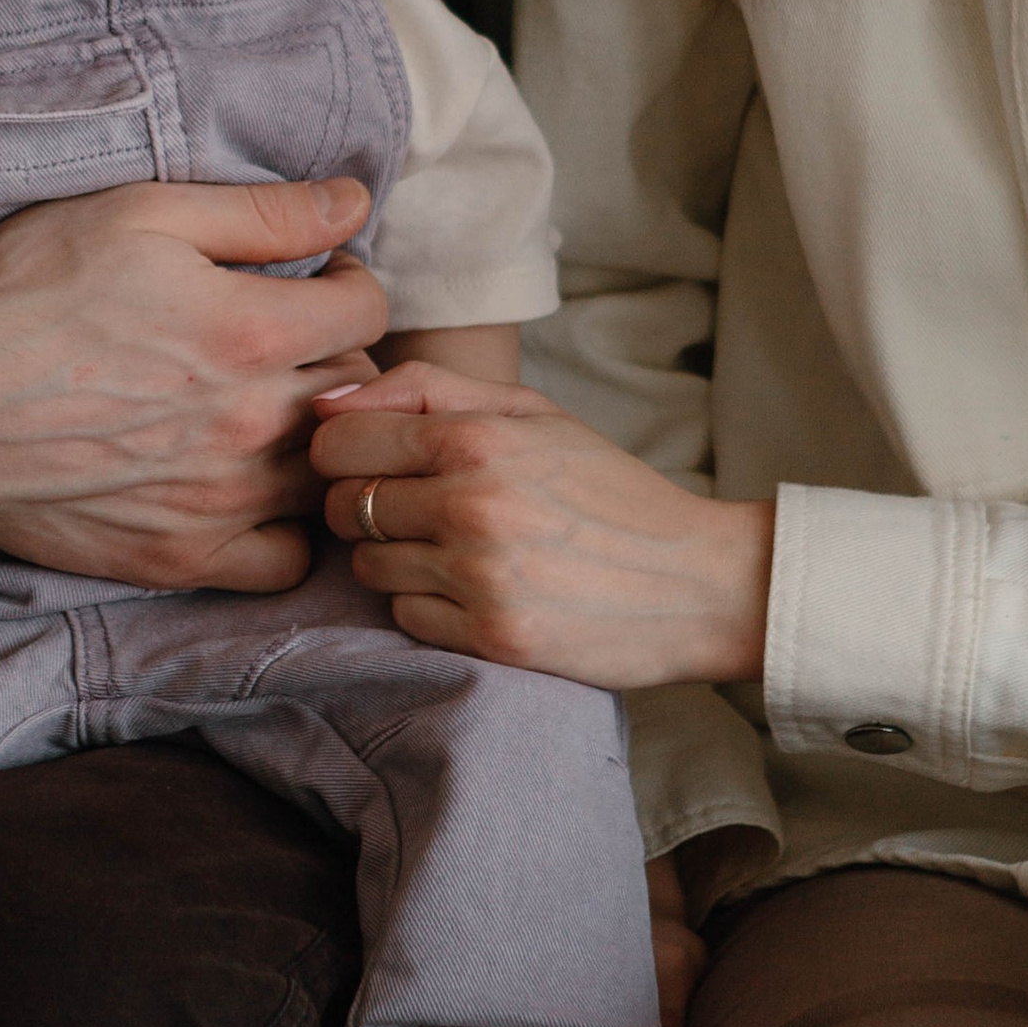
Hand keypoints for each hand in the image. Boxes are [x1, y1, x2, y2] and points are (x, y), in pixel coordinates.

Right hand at [0, 180, 386, 590]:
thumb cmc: (24, 297)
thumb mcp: (138, 218)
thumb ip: (260, 213)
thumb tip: (355, 201)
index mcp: (248, 331)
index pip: (367, 310)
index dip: (350, 282)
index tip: (320, 281)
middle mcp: (250, 424)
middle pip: (357, 391)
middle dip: (338, 354)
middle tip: (293, 340)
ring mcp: (220, 500)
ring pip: (329, 473)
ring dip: (318, 436)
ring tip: (274, 408)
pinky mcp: (183, 558)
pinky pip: (287, 560)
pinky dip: (286, 525)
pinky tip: (252, 487)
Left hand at [310, 360, 772, 689]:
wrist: (699, 581)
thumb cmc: (609, 490)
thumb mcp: (534, 412)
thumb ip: (428, 390)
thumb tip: (328, 401)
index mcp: (479, 438)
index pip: (337, 442)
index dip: (342, 452)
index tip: (370, 462)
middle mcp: (472, 504)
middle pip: (341, 506)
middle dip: (364, 506)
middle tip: (415, 508)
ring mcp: (479, 575)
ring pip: (367, 565)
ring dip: (395, 558)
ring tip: (454, 549)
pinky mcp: (492, 636)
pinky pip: (405, 616)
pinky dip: (426, 604)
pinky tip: (474, 590)